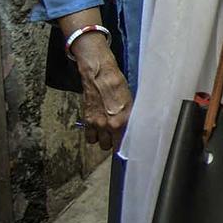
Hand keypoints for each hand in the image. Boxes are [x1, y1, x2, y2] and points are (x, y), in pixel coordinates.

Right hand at [73, 35, 131, 150]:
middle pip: (111, 147)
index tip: (128, 146)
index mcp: (123, 120)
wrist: (100, 75)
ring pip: (100, 144)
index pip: (125, 143)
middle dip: (114, 143)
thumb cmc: (117, 84)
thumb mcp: (131, 101)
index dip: (126, 145)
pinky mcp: (87, 120)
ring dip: (103, 140)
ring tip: (108, 134)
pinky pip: (89, 137)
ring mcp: (97, 124)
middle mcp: (109, 125)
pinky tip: (98, 130)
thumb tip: (135, 126)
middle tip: (117, 137)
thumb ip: (131, 117)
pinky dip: (93, 136)